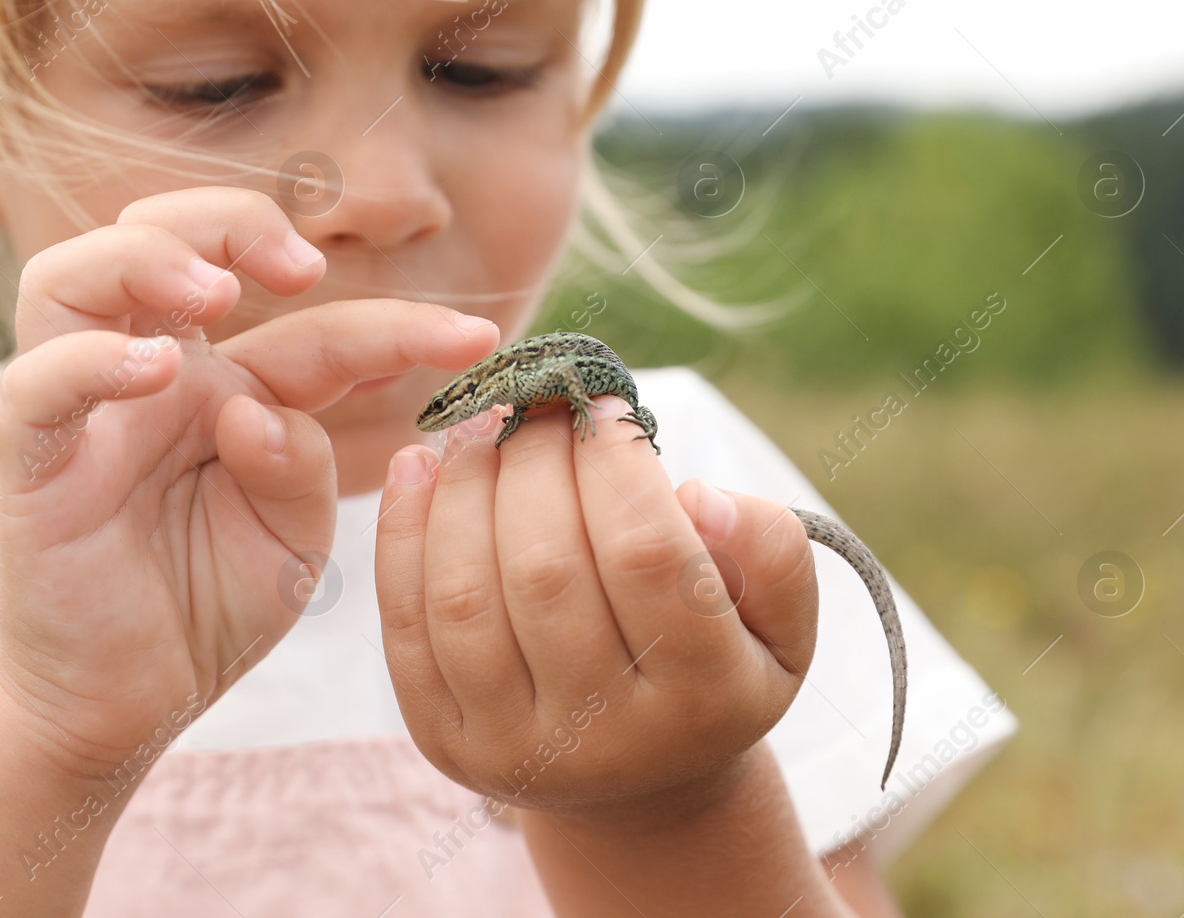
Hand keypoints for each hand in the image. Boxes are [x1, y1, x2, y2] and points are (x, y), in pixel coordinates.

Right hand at [0, 186, 499, 775]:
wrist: (128, 701)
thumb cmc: (210, 604)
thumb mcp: (291, 539)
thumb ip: (299, 469)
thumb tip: (259, 414)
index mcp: (231, 388)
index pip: (312, 327)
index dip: (397, 323)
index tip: (476, 339)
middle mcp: (157, 377)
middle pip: (161, 234)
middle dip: (232, 221)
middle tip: (302, 267)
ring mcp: (86, 411)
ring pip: (71, 276)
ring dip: (148, 258)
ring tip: (218, 295)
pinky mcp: (32, 464)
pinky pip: (34, 385)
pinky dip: (90, 361)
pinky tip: (158, 371)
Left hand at [374, 394, 819, 819]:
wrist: (641, 780)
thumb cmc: (716, 663)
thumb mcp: (782, 620)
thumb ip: (770, 550)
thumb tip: (695, 497)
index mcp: (704, 699)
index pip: (647, 555)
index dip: (615, 462)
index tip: (601, 402)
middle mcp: (604, 737)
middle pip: (546, 571)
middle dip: (533, 461)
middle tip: (536, 404)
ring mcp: (513, 748)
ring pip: (465, 596)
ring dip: (463, 488)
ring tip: (481, 427)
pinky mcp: (444, 742)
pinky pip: (406, 628)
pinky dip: (401, 535)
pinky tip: (416, 466)